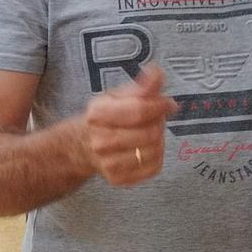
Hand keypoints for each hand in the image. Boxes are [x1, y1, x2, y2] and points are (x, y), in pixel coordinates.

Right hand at [78, 65, 176, 185]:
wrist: (83, 146)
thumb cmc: (106, 118)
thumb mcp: (119, 96)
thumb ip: (142, 85)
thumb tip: (158, 73)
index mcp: (98, 114)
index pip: (139, 110)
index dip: (160, 105)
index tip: (168, 103)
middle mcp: (100, 141)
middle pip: (149, 132)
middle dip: (158, 123)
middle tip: (155, 119)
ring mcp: (108, 163)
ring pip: (154, 151)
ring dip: (158, 140)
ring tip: (149, 133)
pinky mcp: (118, 179)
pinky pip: (153, 167)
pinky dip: (156, 157)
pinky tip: (146, 149)